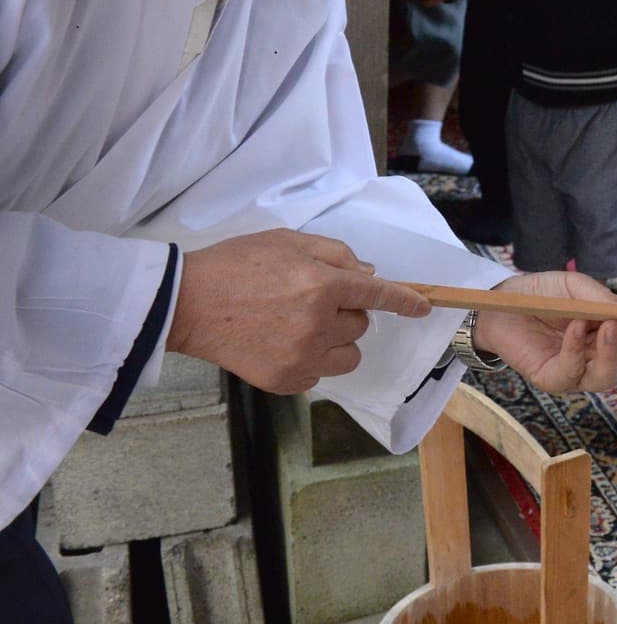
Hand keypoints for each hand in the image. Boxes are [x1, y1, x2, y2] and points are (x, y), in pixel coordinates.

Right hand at [169, 230, 431, 393]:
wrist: (187, 303)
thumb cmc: (237, 264)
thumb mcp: (289, 242)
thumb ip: (335, 256)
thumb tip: (368, 276)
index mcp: (321, 285)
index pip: (379, 296)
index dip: (405, 301)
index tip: (422, 308)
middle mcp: (317, 324)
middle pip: (360, 325)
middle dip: (347, 312)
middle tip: (311, 300)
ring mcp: (301, 357)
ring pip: (347, 355)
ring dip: (336, 341)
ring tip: (300, 326)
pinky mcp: (285, 380)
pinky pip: (320, 374)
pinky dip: (312, 361)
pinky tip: (283, 343)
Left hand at [474, 272, 616, 391]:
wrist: (499, 301)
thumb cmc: (539, 293)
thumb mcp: (574, 286)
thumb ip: (601, 298)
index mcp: (605, 335)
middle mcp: (594, 357)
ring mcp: (574, 371)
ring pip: (605, 378)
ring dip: (612, 354)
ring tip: (607, 328)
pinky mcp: (551, 379)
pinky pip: (571, 373)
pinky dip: (577, 350)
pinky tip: (576, 328)